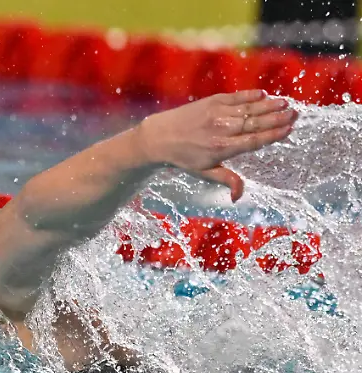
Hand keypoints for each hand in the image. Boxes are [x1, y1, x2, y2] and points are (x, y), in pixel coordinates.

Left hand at [136, 90, 297, 201]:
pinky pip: (235, 97)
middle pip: (255, 123)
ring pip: (248, 109)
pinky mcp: (210, 101)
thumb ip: (226, 180)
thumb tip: (239, 196)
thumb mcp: (203, 172)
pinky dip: (250, 95)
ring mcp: (216, 113)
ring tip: (286, 102)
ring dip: (268, 105)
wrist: (158, 137)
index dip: (273, 135)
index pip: (254, 141)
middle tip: (295, 113)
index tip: (289, 130)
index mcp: (221, 149)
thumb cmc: (183, 157)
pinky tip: (263, 94)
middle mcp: (221, 129)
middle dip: (277, 118)